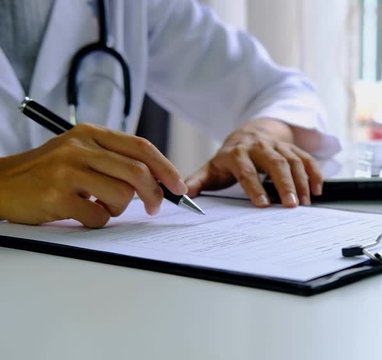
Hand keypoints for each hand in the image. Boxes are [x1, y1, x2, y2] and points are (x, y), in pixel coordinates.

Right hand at [0, 124, 186, 227]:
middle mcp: (79, 147)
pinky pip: (98, 216)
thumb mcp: (79, 152)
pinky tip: (82, 213)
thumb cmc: (47, 172)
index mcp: (90, 133)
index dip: (166, 167)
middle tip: (154, 207)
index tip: (179, 186)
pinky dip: (98, 221)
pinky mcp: (57, 196)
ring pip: (121, 195)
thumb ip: (114, 159)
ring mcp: (67, 171)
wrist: (0, 184)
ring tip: (100, 205)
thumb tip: (158, 180)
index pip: (141, 147)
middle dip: (154, 194)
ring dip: (119, 208)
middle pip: (137, 172)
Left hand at [185, 119, 322, 206]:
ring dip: (302, 182)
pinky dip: (315, 174)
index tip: (262, 204)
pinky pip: (307, 159)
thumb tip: (182, 196)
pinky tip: (317, 191)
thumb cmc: (230, 157)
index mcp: (238, 153)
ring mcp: (278, 146)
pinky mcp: (293, 148)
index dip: (255, 187)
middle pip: (275, 164)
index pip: (247, 171)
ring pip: (293, 161)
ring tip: (304, 203)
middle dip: (285, 185)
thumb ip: (197, 182)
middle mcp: (260, 147)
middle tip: (291, 206)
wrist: (250, 132)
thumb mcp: (212, 168)